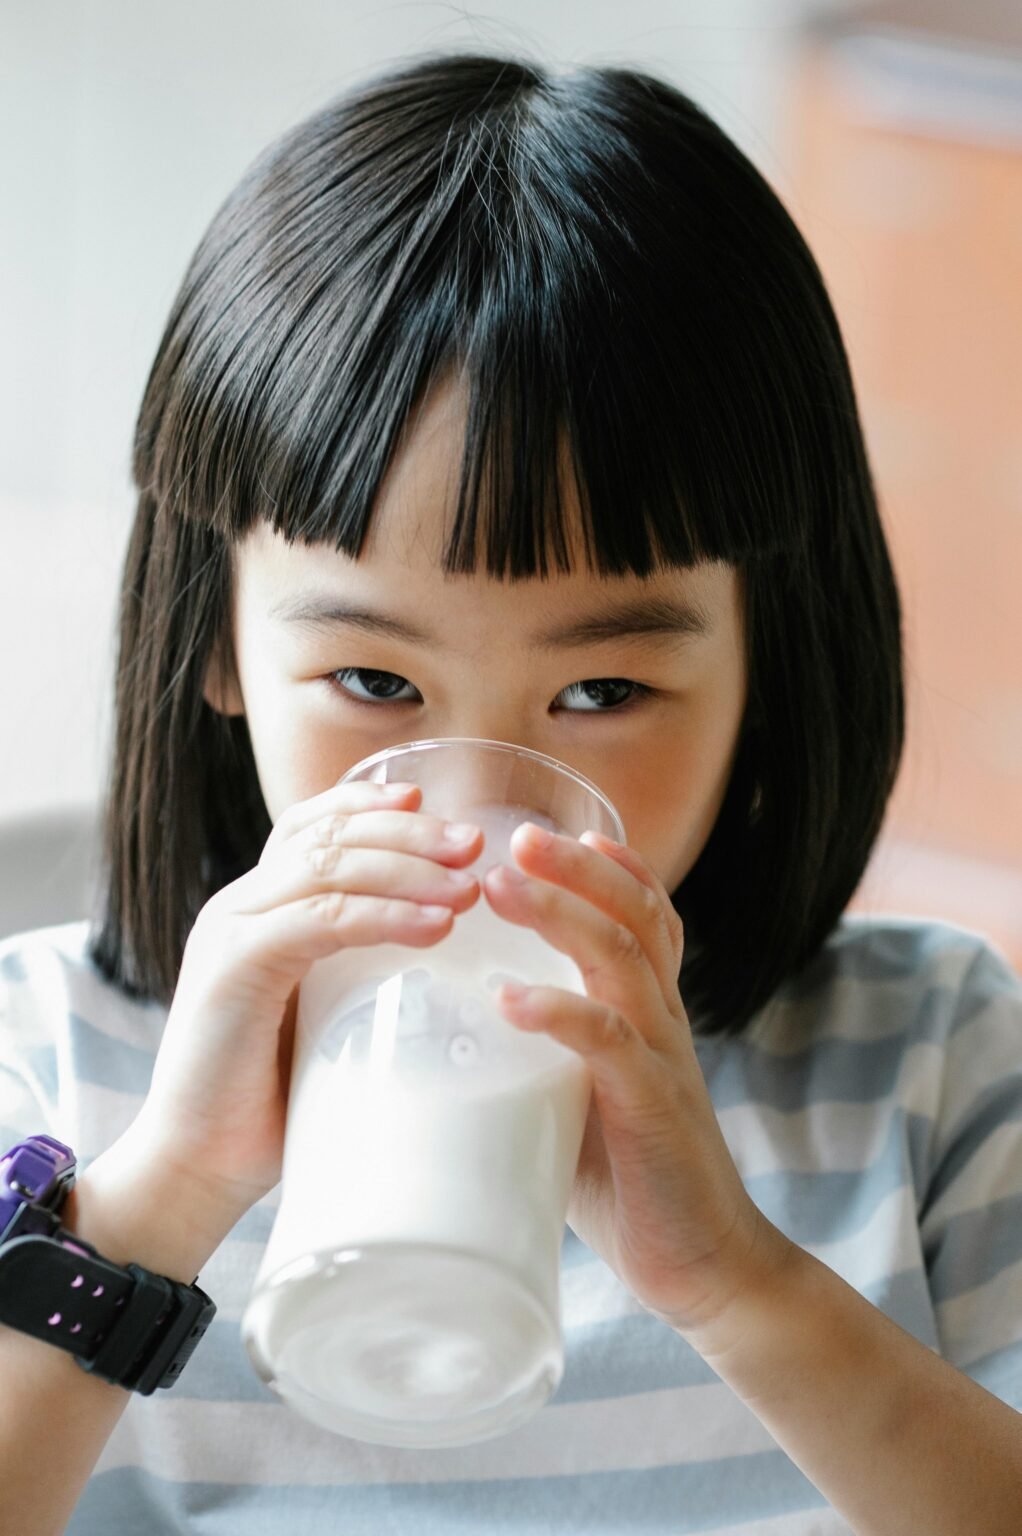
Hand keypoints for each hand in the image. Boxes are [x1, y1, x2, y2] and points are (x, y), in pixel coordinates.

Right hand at [128, 781, 481, 1238]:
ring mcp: (230, 932)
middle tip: (473, 844)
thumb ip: (356, 978)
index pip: (309, 825)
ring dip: (408, 869)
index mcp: (255, 910)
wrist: (196, 1168)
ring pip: (329, 867)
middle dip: (407, 832)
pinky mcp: (233, 969)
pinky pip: (321, 920)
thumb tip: (446, 962)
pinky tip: (434, 926)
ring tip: (468, 887)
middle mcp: (237, 906)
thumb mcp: (322, 1020)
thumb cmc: (273, 1104)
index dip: (367, 803)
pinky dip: (384, 917)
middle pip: (328, 834)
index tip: (429, 804)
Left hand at [484, 825, 787, 1335]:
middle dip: (575, 866)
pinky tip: (508, 998)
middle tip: (515, 835)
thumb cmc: (630, 1184)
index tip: (556, 829)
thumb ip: (536, 1066)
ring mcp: (663, 1059)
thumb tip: (446, 1051)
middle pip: (633, 914)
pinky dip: (557, 1012)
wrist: (704, 1266)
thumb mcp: (579, 1104)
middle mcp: (664, 1021)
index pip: (644, 917)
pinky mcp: (652, 1108)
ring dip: (559, 913)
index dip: (610, 867)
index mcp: (649, 1014)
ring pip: (620, 959)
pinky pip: (609, 1042)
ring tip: (500, 885)